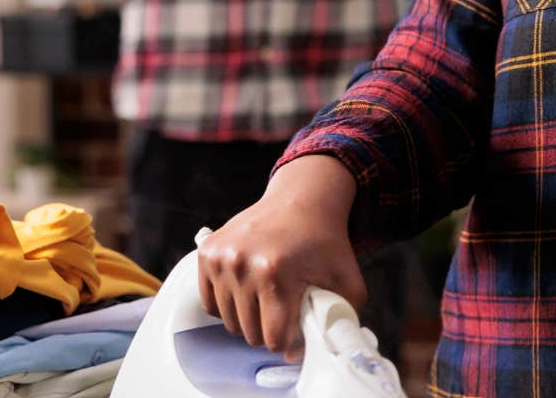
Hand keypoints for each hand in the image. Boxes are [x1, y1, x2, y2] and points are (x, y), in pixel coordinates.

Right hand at [196, 155, 364, 357]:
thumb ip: (338, 322)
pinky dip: (227, 304)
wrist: (301, 200)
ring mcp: (222, 258)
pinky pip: (210, 302)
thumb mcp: (347, 282)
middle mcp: (243, 264)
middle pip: (250, 333)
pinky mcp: (208, 252)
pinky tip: (247, 290)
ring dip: (248, 317)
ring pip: (229, 321)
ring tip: (267, 296)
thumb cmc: (324, 243)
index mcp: (276, 273)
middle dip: (268, 328)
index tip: (297, 326)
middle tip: (283, 307)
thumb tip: (298, 356)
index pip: (274, 338)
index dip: (289, 340)